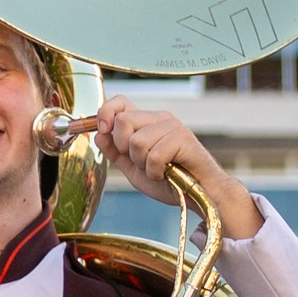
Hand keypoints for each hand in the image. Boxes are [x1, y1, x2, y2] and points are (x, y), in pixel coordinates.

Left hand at [91, 97, 259, 235]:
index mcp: (147, 121)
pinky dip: (155, 171)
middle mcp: (160, 118)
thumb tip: (98, 134)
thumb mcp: (134, 168)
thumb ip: (115, 152)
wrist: (199, 194)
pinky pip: (154, 155)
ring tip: (158, 169)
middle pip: (123, 121)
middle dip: (124, 148)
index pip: (120, 102)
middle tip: (141, 162)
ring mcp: (172, 126)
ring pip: (137, 141)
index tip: (103, 130)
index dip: (105, 113)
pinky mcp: (183, 138)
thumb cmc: (170, 181)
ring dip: (142, 163)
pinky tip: (167, 173)